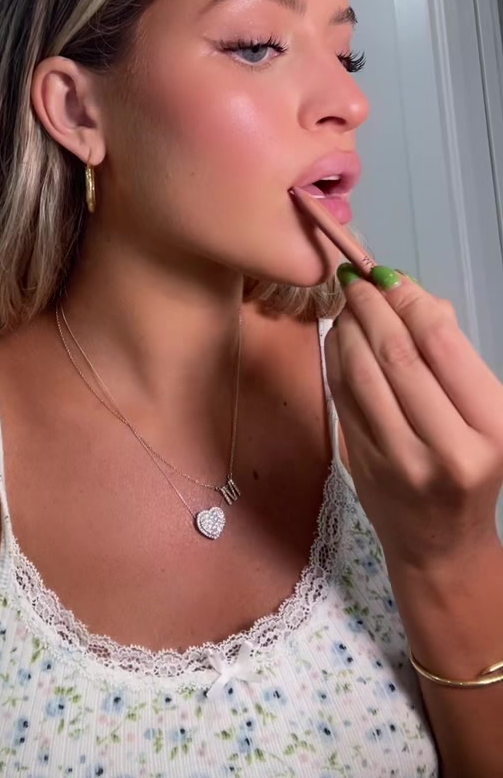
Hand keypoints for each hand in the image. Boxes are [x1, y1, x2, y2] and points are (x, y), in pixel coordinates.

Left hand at [325, 265, 502, 572]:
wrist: (442, 545)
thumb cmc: (472, 468)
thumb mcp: (485, 415)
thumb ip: (452, 356)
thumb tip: (412, 294)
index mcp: (491, 426)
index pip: (441, 345)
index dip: (410, 301)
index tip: (390, 276)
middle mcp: (447, 446)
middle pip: (397, 355)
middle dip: (372, 308)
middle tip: (356, 279)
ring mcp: (400, 460)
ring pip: (362, 374)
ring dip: (347, 328)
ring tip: (346, 303)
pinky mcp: (363, 465)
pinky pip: (342, 396)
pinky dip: (335, 358)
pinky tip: (338, 337)